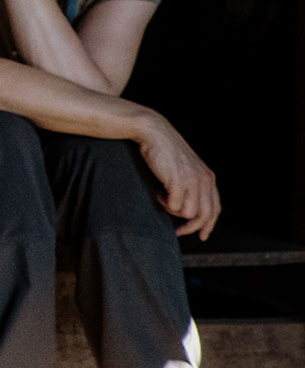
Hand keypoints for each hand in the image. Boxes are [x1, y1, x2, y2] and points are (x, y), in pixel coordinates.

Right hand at [135, 111, 221, 239]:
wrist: (153, 131)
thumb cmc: (164, 150)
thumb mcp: (185, 168)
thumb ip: (192, 184)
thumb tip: (189, 209)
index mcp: (208, 178)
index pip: (215, 209)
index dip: (208, 225)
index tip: (201, 235)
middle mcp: (204, 180)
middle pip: (204, 216)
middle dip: (192, 228)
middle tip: (179, 232)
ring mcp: (192, 181)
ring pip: (189, 214)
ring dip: (173, 210)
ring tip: (163, 197)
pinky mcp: (178, 182)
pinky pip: (174, 206)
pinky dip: (163, 202)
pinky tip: (158, 191)